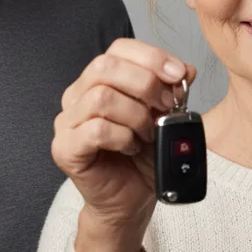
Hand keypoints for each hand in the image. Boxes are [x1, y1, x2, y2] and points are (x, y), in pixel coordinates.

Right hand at [51, 38, 195, 251]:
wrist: (131, 202)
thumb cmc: (143, 159)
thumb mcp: (166, 119)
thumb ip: (172, 91)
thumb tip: (186, 71)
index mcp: (98, 81)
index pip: (118, 49)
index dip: (151, 56)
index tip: (179, 76)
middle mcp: (76, 97)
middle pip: (105, 66)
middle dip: (145, 83)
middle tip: (167, 107)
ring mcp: (67, 123)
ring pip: (100, 97)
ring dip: (135, 115)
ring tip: (148, 134)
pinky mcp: (65, 149)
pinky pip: (95, 130)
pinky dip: (122, 137)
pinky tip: (131, 147)